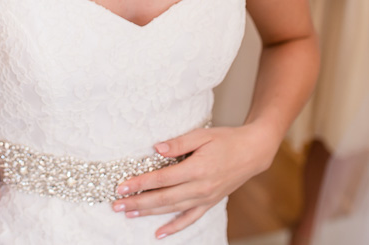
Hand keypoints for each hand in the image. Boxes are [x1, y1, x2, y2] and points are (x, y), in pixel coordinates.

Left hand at [111, 125, 275, 239]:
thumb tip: (156, 148)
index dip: (141, 183)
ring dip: (149, 213)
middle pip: (163, 198)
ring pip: (173, 209)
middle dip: (138, 202)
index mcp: (197, 169)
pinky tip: (159, 233)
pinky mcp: (210, 203)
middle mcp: (200, 187)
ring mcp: (205, 198)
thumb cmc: (226, 140)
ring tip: (129, 214)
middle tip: (117, 204)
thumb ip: (178, 143)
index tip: (122, 186)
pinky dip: (174, 227)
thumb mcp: (202, 135)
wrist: (252, 152)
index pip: (162, 179)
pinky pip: (190, 218)